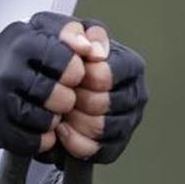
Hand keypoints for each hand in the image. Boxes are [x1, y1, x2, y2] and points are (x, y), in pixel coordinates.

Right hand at [0, 13, 83, 154]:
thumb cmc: (15, 55)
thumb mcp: (42, 30)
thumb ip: (75, 32)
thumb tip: (96, 51)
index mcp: (25, 42)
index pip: (72, 67)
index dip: (76, 74)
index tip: (67, 74)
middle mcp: (9, 70)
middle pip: (63, 99)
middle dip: (66, 100)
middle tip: (57, 95)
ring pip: (48, 122)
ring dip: (53, 120)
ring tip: (46, 110)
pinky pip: (31, 142)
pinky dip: (40, 138)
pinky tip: (37, 126)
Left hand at [53, 20, 147, 162]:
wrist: (48, 81)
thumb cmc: (59, 54)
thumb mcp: (61, 32)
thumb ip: (73, 32)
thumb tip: (90, 50)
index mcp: (129, 64)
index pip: (105, 76)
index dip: (80, 77)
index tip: (66, 74)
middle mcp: (136, 93)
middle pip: (103, 104)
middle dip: (74, 100)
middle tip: (60, 94)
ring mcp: (129, 121)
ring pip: (102, 129)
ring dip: (74, 121)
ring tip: (59, 111)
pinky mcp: (117, 144)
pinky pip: (99, 151)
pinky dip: (76, 143)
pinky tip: (62, 130)